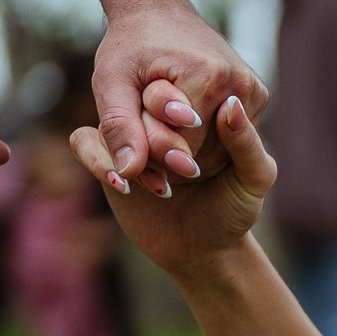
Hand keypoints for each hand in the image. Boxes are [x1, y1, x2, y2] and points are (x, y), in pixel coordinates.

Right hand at [68, 92, 271, 278]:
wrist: (204, 249)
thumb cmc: (234, 209)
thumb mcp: (254, 178)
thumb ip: (247, 143)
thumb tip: (232, 105)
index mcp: (200, 109)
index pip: (180, 86)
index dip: (180, 106)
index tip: (193, 123)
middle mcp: (162, 116)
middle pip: (142, 98)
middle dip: (159, 133)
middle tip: (186, 168)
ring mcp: (131, 133)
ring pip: (112, 117)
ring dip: (131, 148)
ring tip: (163, 187)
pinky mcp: (105, 156)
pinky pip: (83, 141)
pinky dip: (99, 160)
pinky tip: (124, 186)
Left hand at [91, 0, 268, 196]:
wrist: (158, 8)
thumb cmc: (129, 45)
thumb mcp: (110, 83)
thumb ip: (118, 128)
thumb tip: (128, 173)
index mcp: (206, 78)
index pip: (182, 150)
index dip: (154, 150)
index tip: (136, 133)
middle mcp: (239, 84)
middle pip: (204, 151)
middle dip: (173, 147)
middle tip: (148, 122)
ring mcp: (254, 89)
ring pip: (220, 147)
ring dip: (190, 143)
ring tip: (167, 116)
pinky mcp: (258, 93)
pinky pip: (231, 134)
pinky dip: (207, 133)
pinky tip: (187, 113)